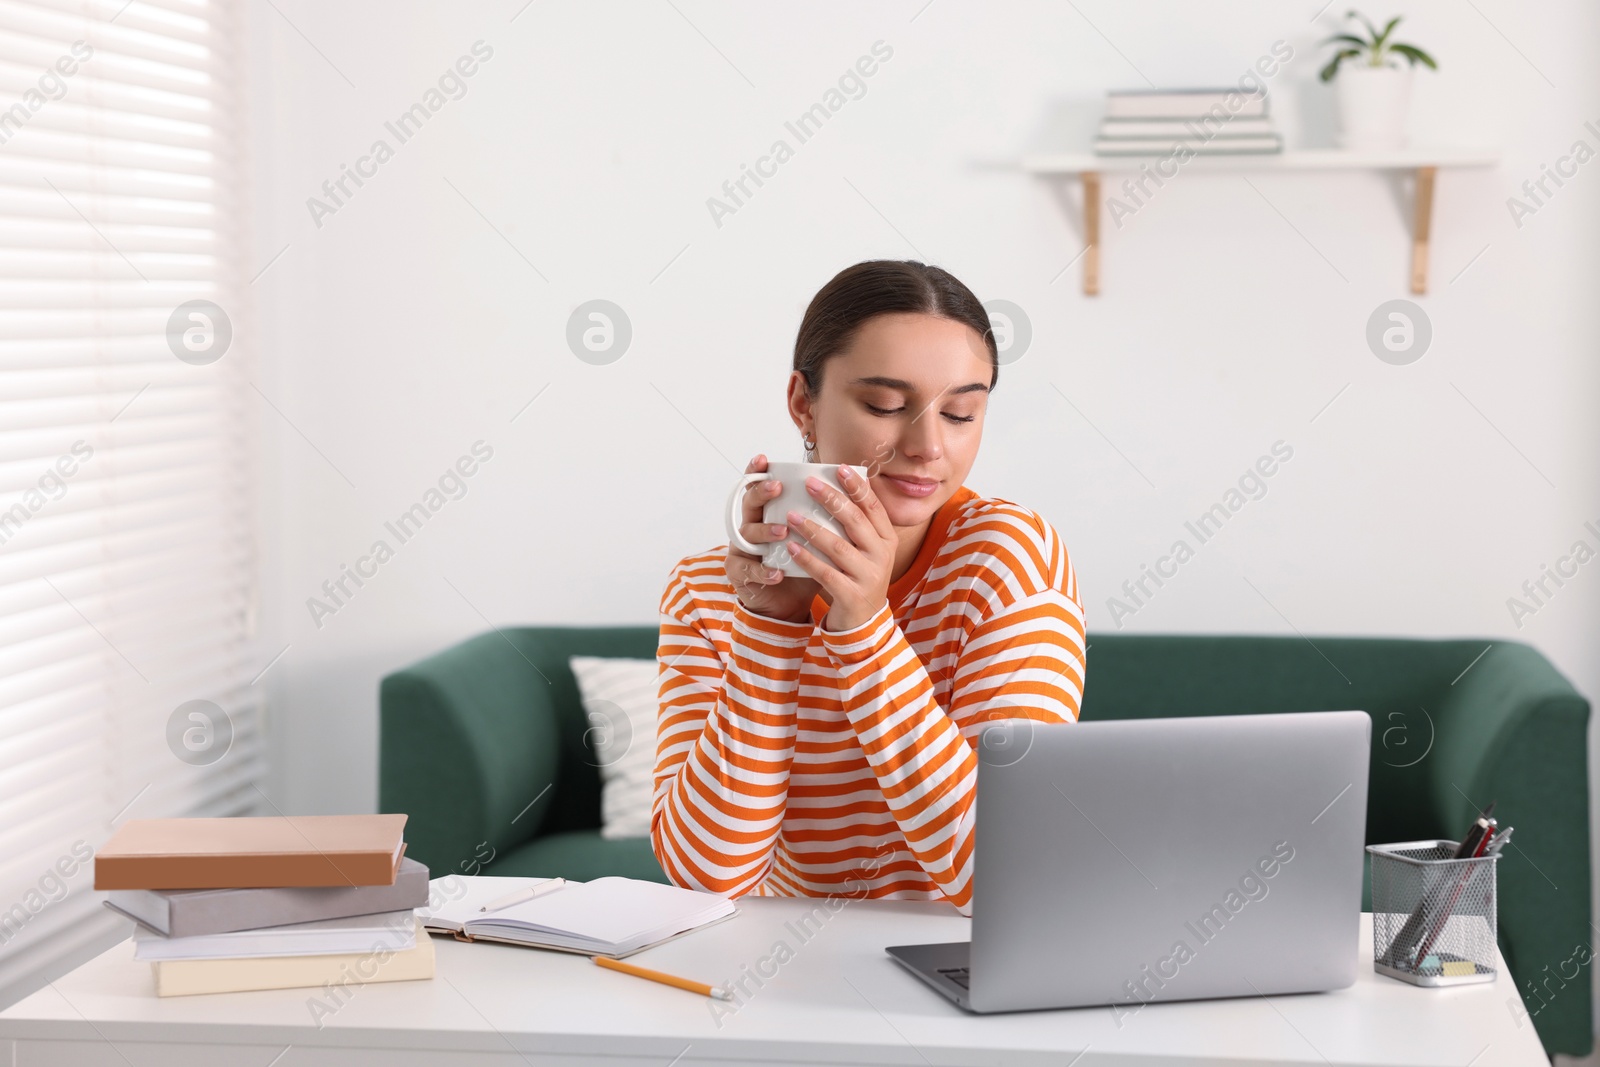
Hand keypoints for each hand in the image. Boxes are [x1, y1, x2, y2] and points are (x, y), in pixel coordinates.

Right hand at [724, 454, 822, 623]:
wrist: (789, 603)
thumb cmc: (803, 566)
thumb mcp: (816, 539)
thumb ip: (826, 516)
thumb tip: (855, 489)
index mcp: (767, 514)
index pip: (760, 488)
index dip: (759, 472)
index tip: (765, 458)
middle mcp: (751, 528)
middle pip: (749, 504)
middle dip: (761, 493)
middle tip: (777, 487)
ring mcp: (742, 551)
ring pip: (748, 535)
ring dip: (766, 532)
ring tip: (783, 531)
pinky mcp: (740, 575)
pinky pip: (750, 571)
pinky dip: (764, 571)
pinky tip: (777, 573)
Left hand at [783, 464, 896, 632]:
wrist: (864, 622)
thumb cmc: (859, 577)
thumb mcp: (867, 550)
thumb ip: (857, 525)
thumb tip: (836, 487)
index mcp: (886, 539)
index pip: (873, 507)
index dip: (857, 487)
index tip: (839, 468)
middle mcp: (882, 555)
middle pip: (855, 521)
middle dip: (832, 499)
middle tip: (809, 484)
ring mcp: (869, 576)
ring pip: (838, 546)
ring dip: (812, 529)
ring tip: (790, 515)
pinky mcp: (852, 595)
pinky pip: (826, 573)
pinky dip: (807, 559)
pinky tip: (790, 547)